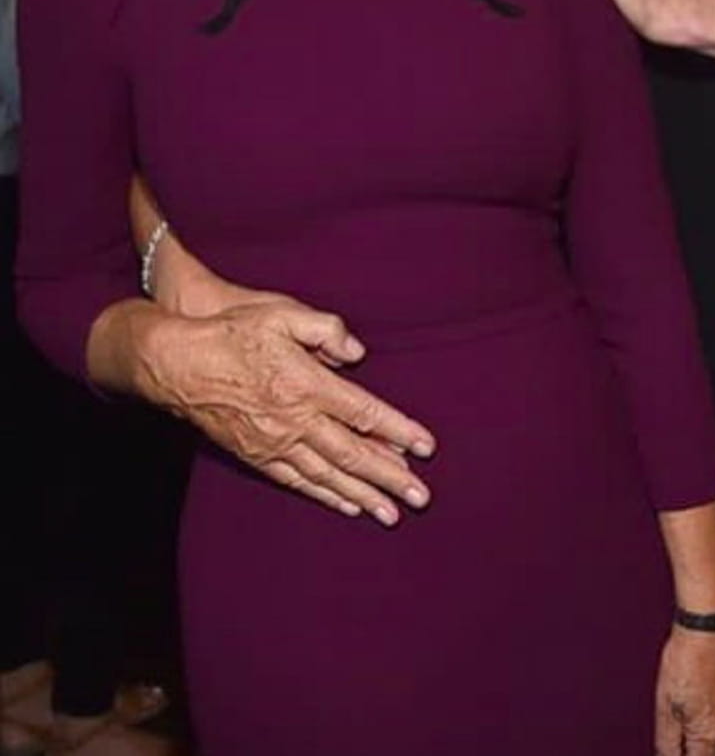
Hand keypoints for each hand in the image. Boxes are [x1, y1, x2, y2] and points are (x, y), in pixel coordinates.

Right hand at [130, 296, 435, 524]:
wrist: (175, 364)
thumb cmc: (232, 333)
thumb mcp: (282, 314)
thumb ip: (326, 330)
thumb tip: (358, 353)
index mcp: (307, 385)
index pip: (364, 413)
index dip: (398, 431)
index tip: (427, 448)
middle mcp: (294, 421)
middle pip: (352, 454)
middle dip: (390, 477)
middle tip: (421, 498)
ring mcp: (274, 443)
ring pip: (328, 475)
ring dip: (363, 495)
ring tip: (392, 513)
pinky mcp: (256, 456)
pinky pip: (298, 482)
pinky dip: (326, 495)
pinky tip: (347, 505)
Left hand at [654, 625, 714, 755]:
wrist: (711, 623)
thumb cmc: (688, 656)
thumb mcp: (665, 706)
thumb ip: (667, 742)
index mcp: (712, 736)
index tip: (673, 752)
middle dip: (697, 753)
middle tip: (681, 742)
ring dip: (710, 747)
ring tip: (691, 728)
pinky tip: (705, 716)